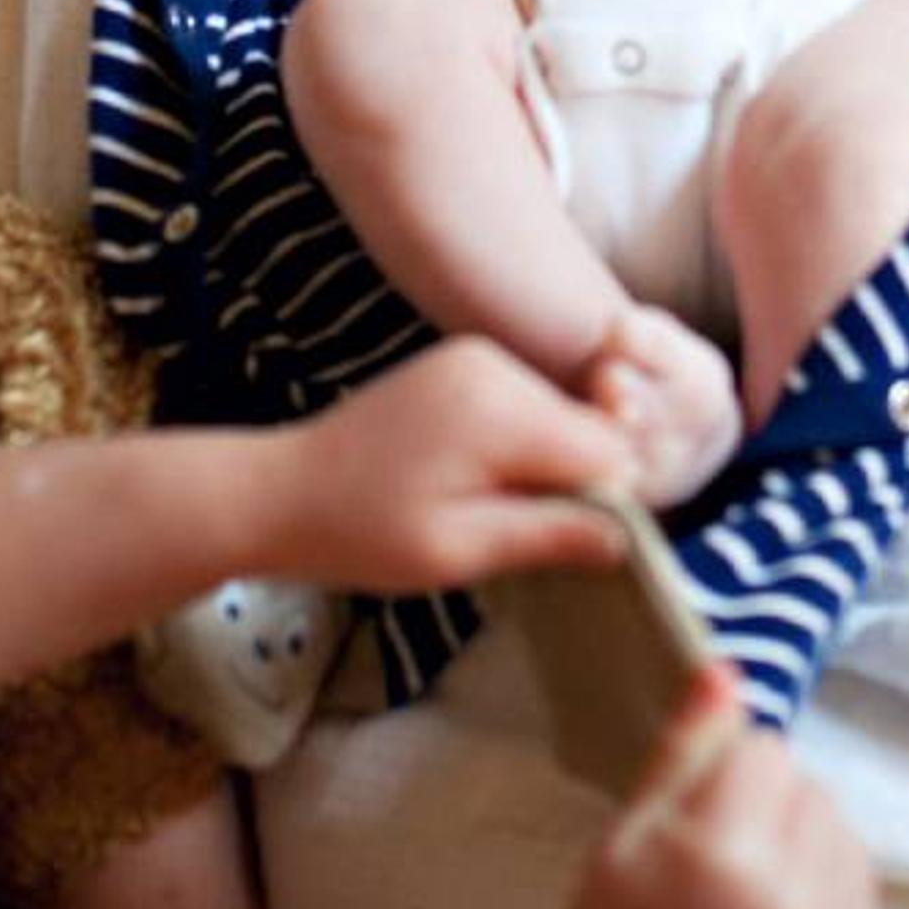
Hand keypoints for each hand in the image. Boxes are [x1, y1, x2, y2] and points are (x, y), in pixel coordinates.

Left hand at [263, 337, 632, 590]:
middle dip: (572, 483)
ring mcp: (475, 358)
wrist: (278, 492)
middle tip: (510, 530)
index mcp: (499, 409)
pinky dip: (517, 446)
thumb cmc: (362, 533)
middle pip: (586, 429)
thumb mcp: (458, 551)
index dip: (605, 502)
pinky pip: (524, 406)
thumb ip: (548, 535)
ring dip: (542, 467)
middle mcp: (495, 365)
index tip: (561, 542)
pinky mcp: (461, 364)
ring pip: (558, 418)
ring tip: (481, 506)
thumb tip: (630, 537)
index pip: (608, 449)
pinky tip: (471, 479)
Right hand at [529, 669, 876, 908]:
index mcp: (723, 858)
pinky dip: (822, 883)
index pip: (764, 752)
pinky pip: (856, 882)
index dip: (724, 772)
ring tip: (748, 882)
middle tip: (716, 853)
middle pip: (808, 787)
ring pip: (839, 828)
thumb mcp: (629, 828)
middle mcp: (786, 902)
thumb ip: (686, 747)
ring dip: (801, 837)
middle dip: (767, 803)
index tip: (692, 815)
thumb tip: (730, 670)